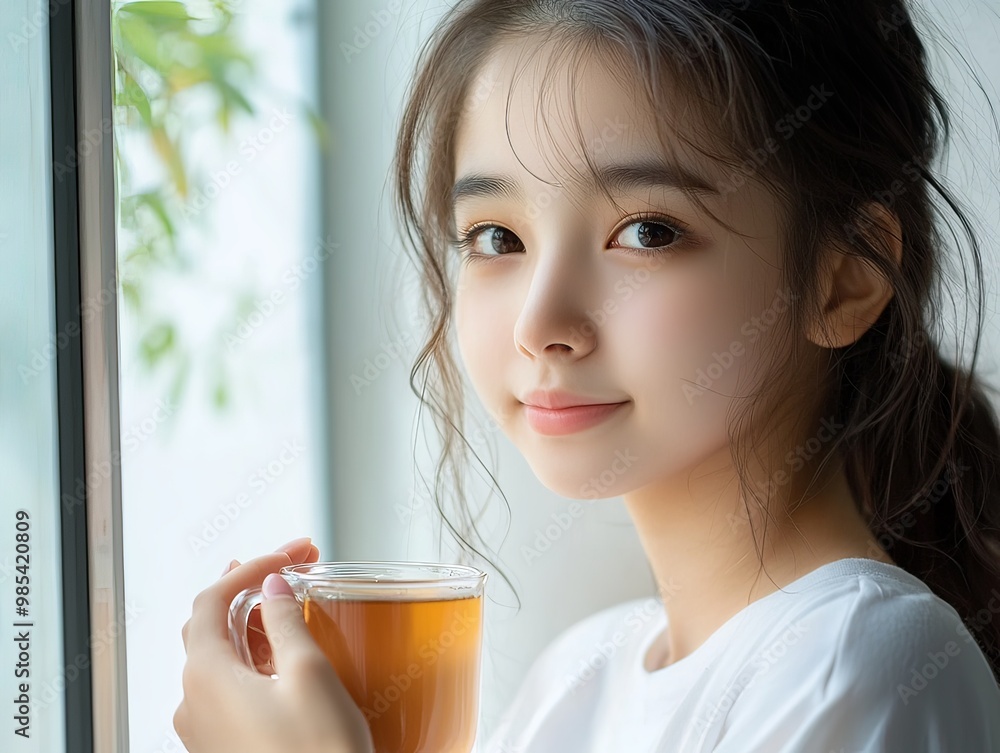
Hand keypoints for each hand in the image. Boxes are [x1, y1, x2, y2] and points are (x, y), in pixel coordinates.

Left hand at [174, 538, 374, 752]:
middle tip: (294, 564)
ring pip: (219, 656)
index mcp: (207, 677)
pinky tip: (285, 653)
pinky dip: (254, 656)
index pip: (213, 598)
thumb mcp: (309, 674)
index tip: (292, 554)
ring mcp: (206, 728)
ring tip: (293, 600)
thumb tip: (272, 584)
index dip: (251, 566)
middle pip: (209, 624)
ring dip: (253, 621)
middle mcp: (195, 702)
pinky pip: (229, 687)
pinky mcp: (226, 744)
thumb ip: (285, 620)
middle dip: (250, 586)